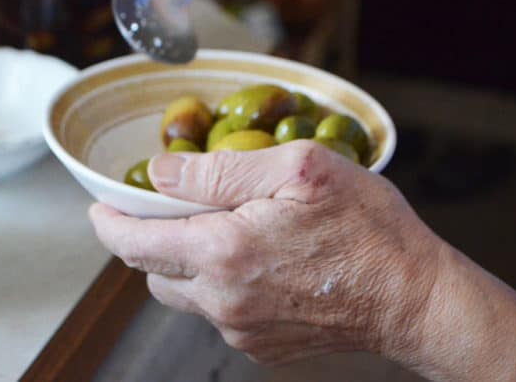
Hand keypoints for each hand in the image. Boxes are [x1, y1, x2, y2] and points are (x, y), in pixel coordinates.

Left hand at [89, 141, 444, 364]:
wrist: (416, 300)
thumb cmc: (368, 229)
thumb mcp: (298, 170)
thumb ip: (218, 171)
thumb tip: (160, 174)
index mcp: (223, 252)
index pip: (134, 242)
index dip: (108, 221)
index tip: (99, 206)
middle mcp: (222, 299)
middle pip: (151, 271)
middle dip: (145, 240)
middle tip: (162, 210)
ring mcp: (241, 329)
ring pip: (182, 293)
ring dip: (183, 261)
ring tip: (217, 230)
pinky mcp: (260, 345)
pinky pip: (217, 311)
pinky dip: (218, 283)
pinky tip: (255, 260)